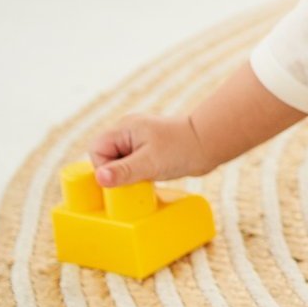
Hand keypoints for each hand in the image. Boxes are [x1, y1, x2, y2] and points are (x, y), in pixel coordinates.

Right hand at [88, 112, 211, 187]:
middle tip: (137, 177)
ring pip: (119, 162)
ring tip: (147, 176)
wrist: (210, 143)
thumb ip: (124, 171)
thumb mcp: (150, 163)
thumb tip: (99, 178)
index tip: (123, 177)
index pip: (96, 150)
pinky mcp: (149, 150)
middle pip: (106, 156)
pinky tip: (151, 176)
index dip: (104, 167)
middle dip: (117, 171)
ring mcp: (139, 140)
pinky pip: (132, 164)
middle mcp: (128, 132)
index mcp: (124, 128)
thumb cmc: (182, 149)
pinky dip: (138, 173)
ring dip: (128, 174)